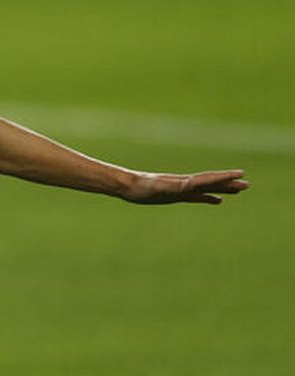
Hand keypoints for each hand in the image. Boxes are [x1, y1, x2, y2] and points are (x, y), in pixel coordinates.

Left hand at [121, 169, 249, 204]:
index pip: (208, 179)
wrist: (127, 186)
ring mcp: (181, 189)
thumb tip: (187, 185)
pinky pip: (196, 197)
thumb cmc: (140, 187)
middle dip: (228, 183)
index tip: (240, 174)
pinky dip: (208, 198)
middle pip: (211, 183)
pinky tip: (217, 200)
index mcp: (183, 182)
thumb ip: (172, 186)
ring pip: (207, 189)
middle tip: (247, 184)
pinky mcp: (175, 195)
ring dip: (222, 189)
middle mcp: (184, 184)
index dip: (224, 177)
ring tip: (239, 190)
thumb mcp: (157, 187)